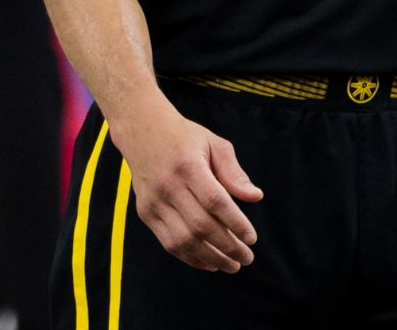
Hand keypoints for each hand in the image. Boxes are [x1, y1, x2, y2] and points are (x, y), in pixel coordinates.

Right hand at [109, 101, 263, 271]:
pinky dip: (191, 258)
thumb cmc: (184, 138)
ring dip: (211, 258)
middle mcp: (168, 186)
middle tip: (247, 257)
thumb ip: (234, 172)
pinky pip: (169, 243)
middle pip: (201, 225)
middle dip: (228, 247)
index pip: (215, 202)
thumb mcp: (214, 144)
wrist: (141, 131)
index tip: (252, 238)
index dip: (235, 224)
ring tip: (232, 265)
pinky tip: (210, 262)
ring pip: (184, 240)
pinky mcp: (145, 213)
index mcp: (188, 166)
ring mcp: (154, 202)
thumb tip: (255, 197)